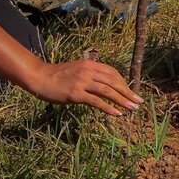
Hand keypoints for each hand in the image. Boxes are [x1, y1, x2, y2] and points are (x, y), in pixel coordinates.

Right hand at [27, 59, 142, 115]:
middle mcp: (88, 71)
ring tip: (132, 108)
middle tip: (138, 101)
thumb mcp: (76, 69)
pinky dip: (108, 108)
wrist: (39, 77)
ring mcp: (82, 82)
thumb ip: (90, 74)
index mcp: (90, 64)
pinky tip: (117, 114)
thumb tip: (103, 83)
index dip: (123, 83)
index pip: (112, 73)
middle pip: (113, 82)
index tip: (130, 92)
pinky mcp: (76, 94)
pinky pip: (96, 102)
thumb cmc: (57, 75)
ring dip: (122, 100)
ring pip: (108, 91)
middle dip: (128, 92)